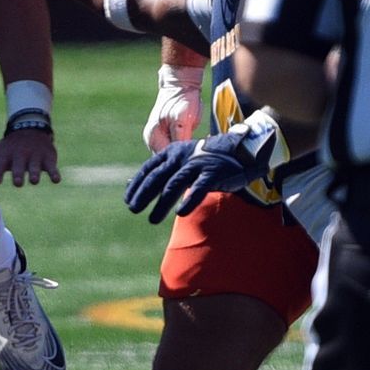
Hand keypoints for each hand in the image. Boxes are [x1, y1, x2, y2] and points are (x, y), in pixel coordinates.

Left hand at [0, 128, 59, 186]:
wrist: (28, 131)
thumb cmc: (5, 148)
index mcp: (5, 157)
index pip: (0, 166)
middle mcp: (19, 157)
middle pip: (18, 167)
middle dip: (18, 173)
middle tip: (17, 182)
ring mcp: (34, 158)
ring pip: (35, 167)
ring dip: (35, 173)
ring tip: (35, 180)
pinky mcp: (47, 158)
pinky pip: (52, 167)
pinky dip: (54, 173)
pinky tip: (56, 179)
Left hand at [125, 114, 286, 224]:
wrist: (241, 150)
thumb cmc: (207, 158)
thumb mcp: (181, 159)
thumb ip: (161, 170)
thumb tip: (132, 184)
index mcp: (172, 152)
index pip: (149, 169)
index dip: (136, 184)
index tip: (127, 199)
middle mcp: (182, 157)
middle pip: (157, 177)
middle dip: (143, 195)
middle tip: (133, 209)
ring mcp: (197, 164)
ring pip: (173, 185)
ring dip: (161, 204)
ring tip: (152, 219)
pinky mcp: (213, 174)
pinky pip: (198, 189)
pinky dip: (189, 201)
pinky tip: (179, 213)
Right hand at [142, 65, 204, 152]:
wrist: (181, 84)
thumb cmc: (182, 100)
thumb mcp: (183, 121)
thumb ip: (181, 140)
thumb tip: (184, 157)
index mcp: (154, 138)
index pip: (167, 160)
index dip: (181, 162)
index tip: (196, 158)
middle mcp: (152, 141)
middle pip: (168, 159)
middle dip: (184, 158)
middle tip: (199, 154)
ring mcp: (158, 139)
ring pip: (172, 154)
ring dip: (185, 153)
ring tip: (198, 148)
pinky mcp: (166, 135)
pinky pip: (175, 147)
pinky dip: (185, 147)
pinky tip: (195, 143)